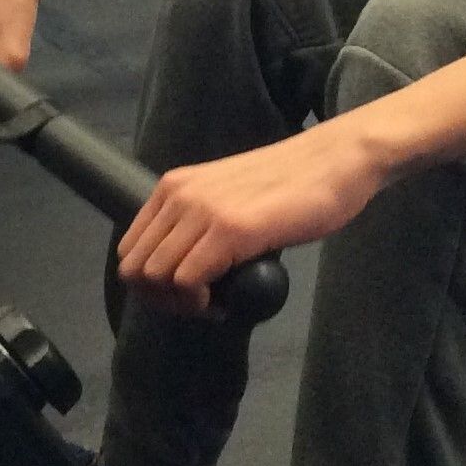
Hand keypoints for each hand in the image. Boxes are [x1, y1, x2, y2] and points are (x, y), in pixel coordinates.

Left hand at [117, 120, 384, 314]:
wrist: (335, 160)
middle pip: (135, 270)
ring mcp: (203, 211)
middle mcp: (179, 195)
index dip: (151, 285)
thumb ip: (201, 222)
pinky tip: (225, 302)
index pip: (129, 250)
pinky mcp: (230, 229)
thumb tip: (185, 267)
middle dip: (162, 300)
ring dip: (181, 304)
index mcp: (173, 187)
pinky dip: (201, 303)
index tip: (187, 293)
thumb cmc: (294, 184)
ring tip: (214, 304)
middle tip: (201, 305)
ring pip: (155, 278)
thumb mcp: (228, 197)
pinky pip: (188, 281)